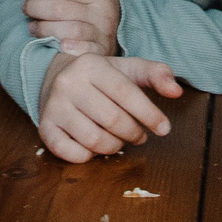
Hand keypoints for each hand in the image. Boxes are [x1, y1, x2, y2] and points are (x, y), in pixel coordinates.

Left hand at [23, 0, 121, 55]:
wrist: (114, 27)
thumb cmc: (89, 0)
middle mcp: (104, 12)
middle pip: (60, 9)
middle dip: (35, 7)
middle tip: (25, 8)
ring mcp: (103, 34)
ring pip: (68, 30)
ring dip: (43, 28)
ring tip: (32, 26)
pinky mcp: (100, 51)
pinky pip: (81, 50)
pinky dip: (66, 47)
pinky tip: (53, 43)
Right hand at [37, 52, 181, 162]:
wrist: (55, 77)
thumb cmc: (100, 77)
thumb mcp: (127, 69)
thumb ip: (156, 74)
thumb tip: (177, 91)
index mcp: (92, 65)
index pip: (125, 92)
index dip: (149, 114)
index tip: (165, 129)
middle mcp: (69, 83)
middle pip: (112, 119)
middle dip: (133, 133)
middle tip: (140, 136)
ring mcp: (53, 106)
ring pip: (94, 140)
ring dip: (114, 146)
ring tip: (119, 140)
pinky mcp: (45, 128)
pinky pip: (72, 153)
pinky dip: (90, 156)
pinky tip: (96, 147)